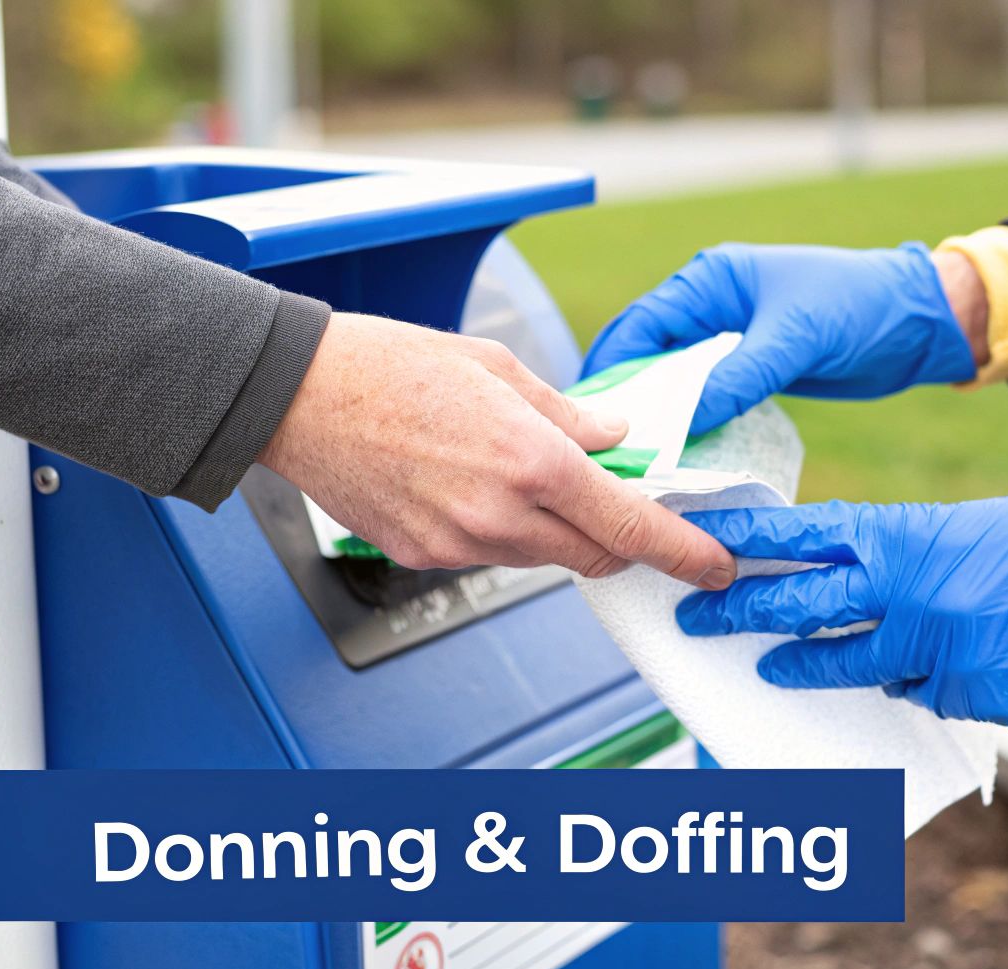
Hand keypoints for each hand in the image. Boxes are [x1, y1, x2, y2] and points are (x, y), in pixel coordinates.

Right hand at [259, 312, 735, 586]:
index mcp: (533, 462)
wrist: (294, 394)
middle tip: (625, 508)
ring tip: (521, 475)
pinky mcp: (424, 557)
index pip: (632, 526)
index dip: (683, 552)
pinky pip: (489, 556)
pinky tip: (471, 485)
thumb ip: (570, 415)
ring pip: (544, 558)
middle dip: (622, 540)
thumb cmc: (389, 366)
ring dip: (558, 531)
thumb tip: (617, 435)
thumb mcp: (499, 371)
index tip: (713, 564)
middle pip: (597, 556)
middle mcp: (500, 515)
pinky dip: (503, 532)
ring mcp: (460, 544)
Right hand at [583, 243, 985, 434]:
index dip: (613, 369)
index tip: (590, 415)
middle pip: (650, 357)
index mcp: (712, 279)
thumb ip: (737, 376)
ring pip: (677, 383)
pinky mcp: (753, 371)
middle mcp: (713, 307)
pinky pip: (708, 400)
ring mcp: (732, 342)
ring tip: (636, 462)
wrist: (919, 323)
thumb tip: (683, 422)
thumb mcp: (795, 340)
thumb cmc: (862, 306)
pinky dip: (693, 424)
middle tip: (604, 449)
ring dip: (660, 417)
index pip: (641, 325)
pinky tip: (681, 457)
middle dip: (629, 400)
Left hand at [674, 489, 1007, 729]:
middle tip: (695, 618)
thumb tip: (888, 582)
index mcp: (918, 537)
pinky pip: (932, 696)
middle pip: (805, 609)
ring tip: (771, 671)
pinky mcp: (979, 703)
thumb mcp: (993, 526)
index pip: (810, 536)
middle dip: (742, 614)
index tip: (695, 535)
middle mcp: (918, 598)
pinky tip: (945, 669)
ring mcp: (945, 658)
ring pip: (859, 668)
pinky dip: (927, 684)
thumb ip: (928, 552)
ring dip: (811, 668)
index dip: (748, 538)